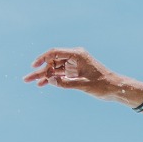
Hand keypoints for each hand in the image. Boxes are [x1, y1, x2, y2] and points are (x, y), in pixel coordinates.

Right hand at [25, 47, 140, 102]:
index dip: (42, 58)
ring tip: (32, 82)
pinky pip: (60, 74)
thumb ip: (65, 83)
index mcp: (77, 55)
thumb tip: (48, 80)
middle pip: (52, 62)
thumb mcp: (83, 85)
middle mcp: (74, 57)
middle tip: (27, 79)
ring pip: (55, 69)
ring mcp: (74, 65)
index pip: (55, 53)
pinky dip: (53, 79)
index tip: (34, 66)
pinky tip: (43, 84)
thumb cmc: (103, 85)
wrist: (115, 88)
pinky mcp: (75, 72)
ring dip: (44, 76)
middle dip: (40, 70)